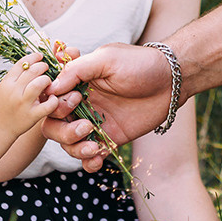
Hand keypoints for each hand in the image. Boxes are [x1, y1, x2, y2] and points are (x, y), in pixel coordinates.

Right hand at [0, 57, 58, 136]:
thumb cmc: (0, 107)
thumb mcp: (2, 89)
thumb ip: (15, 78)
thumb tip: (30, 64)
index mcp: (6, 83)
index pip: (22, 64)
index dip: (33, 57)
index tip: (40, 56)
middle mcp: (14, 91)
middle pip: (32, 71)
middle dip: (42, 66)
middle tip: (46, 68)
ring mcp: (23, 104)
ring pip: (39, 83)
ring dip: (47, 80)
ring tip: (48, 83)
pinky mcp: (31, 116)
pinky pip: (48, 105)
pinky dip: (54, 100)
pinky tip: (53, 99)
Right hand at [42, 42, 172, 169]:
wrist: (172, 80)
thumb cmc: (139, 63)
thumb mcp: (106, 59)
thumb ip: (77, 70)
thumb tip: (52, 88)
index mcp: (75, 83)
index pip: (49, 99)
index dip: (54, 105)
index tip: (74, 99)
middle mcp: (81, 104)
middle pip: (53, 125)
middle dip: (63, 131)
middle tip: (86, 125)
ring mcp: (94, 122)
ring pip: (68, 144)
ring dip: (75, 148)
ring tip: (95, 145)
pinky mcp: (110, 138)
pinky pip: (90, 156)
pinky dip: (89, 162)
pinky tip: (99, 157)